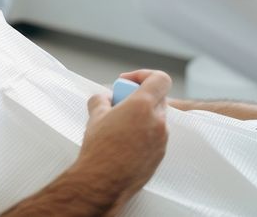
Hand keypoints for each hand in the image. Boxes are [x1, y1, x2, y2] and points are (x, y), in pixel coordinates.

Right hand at [74, 70, 170, 209]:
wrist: (103, 182)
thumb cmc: (99, 148)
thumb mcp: (95, 115)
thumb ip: (102, 99)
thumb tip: (104, 98)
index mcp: (143, 106)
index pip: (160, 79)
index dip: (144, 75)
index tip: (127, 82)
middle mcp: (158, 121)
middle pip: (157, 98)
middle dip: (139, 97)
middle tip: (120, 104)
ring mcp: (162, 139)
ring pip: (156, 118)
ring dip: (141, 116)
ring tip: (120, 125)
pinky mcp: (160, 155)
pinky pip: (155, 135)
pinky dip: (143, 132)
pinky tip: (125, 141)